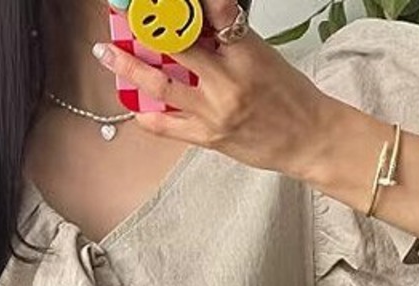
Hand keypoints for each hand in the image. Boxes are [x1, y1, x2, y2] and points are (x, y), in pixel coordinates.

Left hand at [91, 1, 328, 181]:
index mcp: (245, 51)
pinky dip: (145, 114)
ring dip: (130, 68)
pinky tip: (133, 104)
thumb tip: (191, 26)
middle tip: (124, 19)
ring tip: (109, 53)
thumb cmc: (290, 98)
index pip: (210, 12)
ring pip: (161, 84)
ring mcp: (214, 111)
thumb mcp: (262, 55)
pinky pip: (166, 126)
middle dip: (145, 29)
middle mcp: (227, 80)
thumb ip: (225, 39)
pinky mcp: (208, 137)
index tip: (159, 0)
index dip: (181, 5)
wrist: (308, 139)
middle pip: (176, 45)